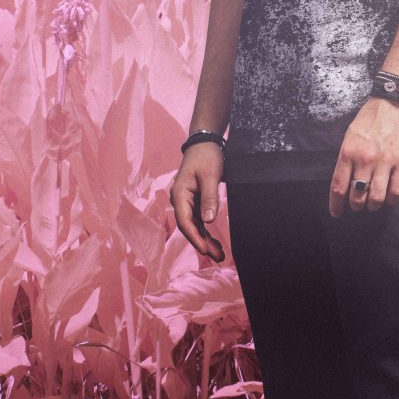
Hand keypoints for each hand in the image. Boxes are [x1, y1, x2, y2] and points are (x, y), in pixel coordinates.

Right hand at [169, 142, 225, 262]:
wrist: (204, 142)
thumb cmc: (206, 156)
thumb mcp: (210, 176)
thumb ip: (209, 198)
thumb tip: (208, 221)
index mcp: (179, 195)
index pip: (185, 222)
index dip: (195, 237)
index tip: (205, 250)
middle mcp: (180, 201)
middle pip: (189, 227)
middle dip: (202, 243)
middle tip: (217, 257)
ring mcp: (186, 202)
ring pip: (194, 226)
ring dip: (205, 239)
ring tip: (219, 254)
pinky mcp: (194, 201)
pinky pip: (198, 220)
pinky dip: (206, 230)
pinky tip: (214, 241)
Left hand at [330, 98, 398, 214]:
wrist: (396, 99)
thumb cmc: (371, 116)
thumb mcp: (351, 134)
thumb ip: (347, 158)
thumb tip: (345, 181)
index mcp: (349, 152)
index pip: (338, 187)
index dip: (336, 205)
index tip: (337, 213)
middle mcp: (365, 159)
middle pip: (357, 197)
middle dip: (356, 205)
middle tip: (358, 203)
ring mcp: (385, 161)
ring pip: (376, 198)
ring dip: (373, 205)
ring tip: (374, 201)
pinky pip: (397, 191)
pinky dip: (392, 199)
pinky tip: (390, 196)